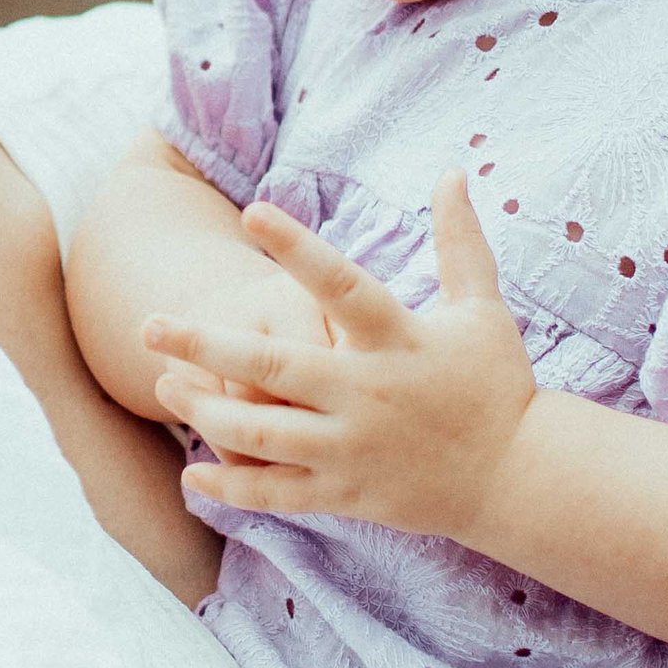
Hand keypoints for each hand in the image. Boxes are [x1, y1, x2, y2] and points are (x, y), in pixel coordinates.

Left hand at [139, 173, 538, 545]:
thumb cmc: (497, 385)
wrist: (519, 479)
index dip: (296, 248)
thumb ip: (460, 242)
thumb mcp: (483, 308)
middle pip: (275, 366)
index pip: (341, 284)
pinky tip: (193, 474)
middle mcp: (367, 393)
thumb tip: (452, 171)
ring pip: (264, 435)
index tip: (251, 211)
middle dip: (207, 346)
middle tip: (148, 324)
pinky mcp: (349, 495)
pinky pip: (279, 493)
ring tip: (164, 387)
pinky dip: (233, 486)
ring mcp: (354, 449)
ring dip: (207, 413)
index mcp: (398, 341)